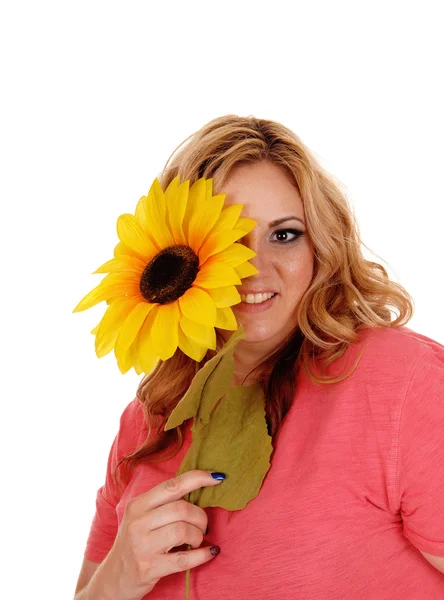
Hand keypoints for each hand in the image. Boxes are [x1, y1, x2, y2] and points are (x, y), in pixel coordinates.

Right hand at [94, 469, 223, 599]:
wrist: (113, 578)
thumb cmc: (134, 542)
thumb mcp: (141, 517)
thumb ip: (164, 503)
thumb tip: (199, 488)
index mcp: (138, 504)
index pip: (172, 485)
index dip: (198, 478)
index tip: (217, 477)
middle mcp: (138, 522)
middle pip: (181, 508)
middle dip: (200, 516)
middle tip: (203, 525)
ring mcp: (142, 546)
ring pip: (183, 530)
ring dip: (199, 535)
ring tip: (198, 540)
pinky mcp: (149, 568)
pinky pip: (184, 559)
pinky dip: (202, 555)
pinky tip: (209, 552)